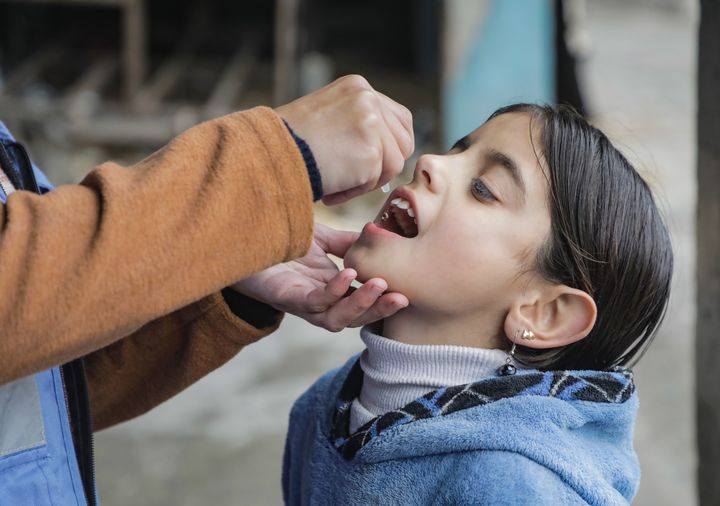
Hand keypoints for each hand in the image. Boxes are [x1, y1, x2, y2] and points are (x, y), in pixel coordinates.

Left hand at [231, 222, 407, 330]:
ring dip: (361, 305)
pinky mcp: (287, 298)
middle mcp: (320, 303)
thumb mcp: (322, 239)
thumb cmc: (280, 242)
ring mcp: (304, 303)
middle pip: (355, 318)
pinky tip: (347, 274)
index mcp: (333, 290)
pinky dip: (334, 290)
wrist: (242, 240)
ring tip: (382, 286)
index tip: (411, 289)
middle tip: (403, 297)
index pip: (364, 302)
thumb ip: (349, 242)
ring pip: (338, 318)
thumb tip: (380, 235)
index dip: (386, 300)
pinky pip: (315, 302)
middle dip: (380, 310)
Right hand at [276, 75, 413, 204]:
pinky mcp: (371, 149)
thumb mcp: (327, 117)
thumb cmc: (289, 145)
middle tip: (351, 175)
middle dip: (382, 165)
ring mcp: (371, 122)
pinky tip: (332, 188)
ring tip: (336, 181)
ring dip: (367, 181)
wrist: (269, 155)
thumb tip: (386, 149)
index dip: (389, 146)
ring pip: (393, 163)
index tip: (368, 162)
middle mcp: (368, 98)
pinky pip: (377, 181)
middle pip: (403, 142)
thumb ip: (357, 124)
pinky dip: (355, 191)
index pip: (398, 119)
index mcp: (358, 87)